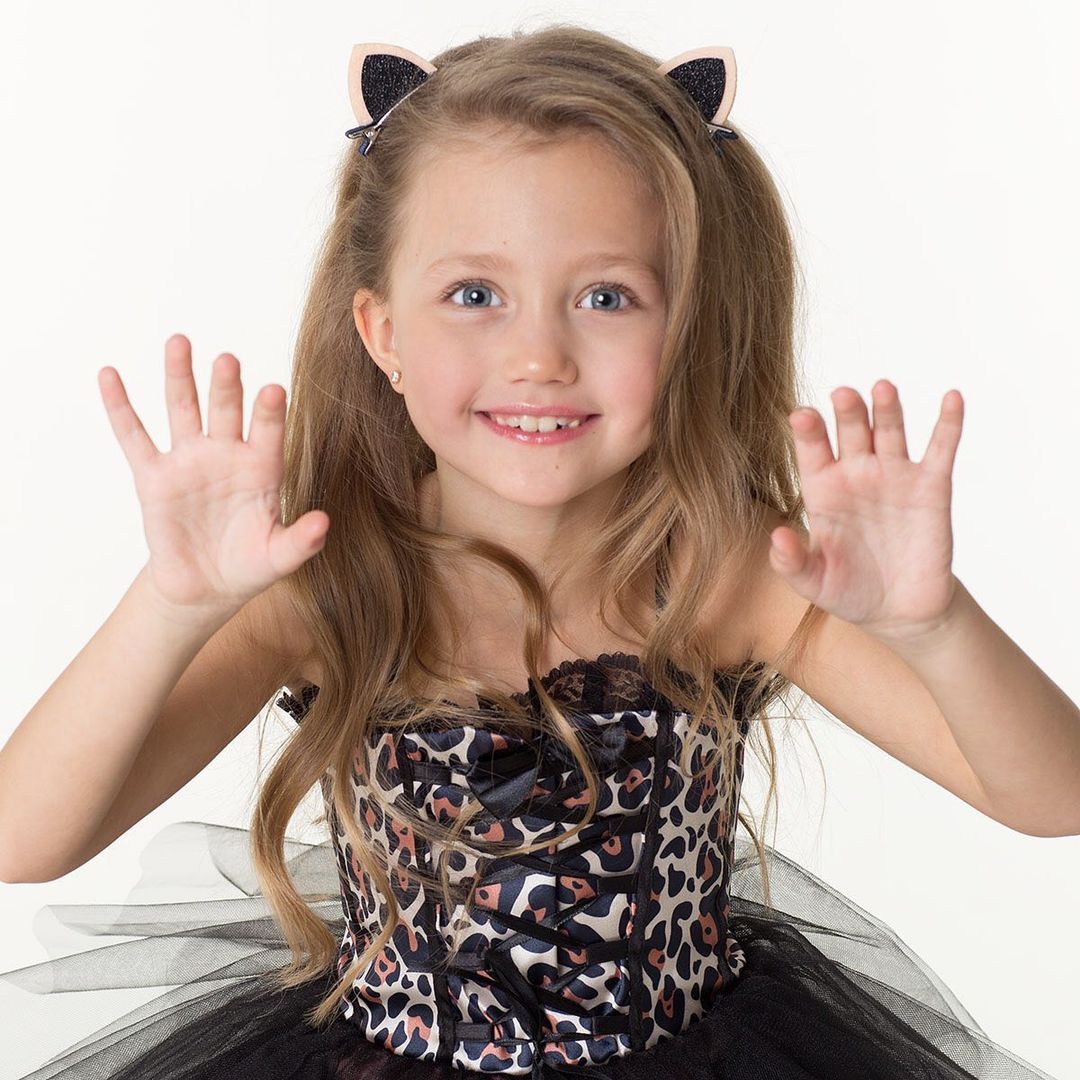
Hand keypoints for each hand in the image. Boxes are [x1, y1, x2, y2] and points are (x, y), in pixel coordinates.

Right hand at [99, 334, 328, 615]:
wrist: (207, 588)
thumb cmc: (250, 566)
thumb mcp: (280, 557)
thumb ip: (302, 540)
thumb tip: (323, 524)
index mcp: (263, 469)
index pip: (269, 433)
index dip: (270, 414)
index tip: (273, 390)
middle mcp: (227, 456)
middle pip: (226, 411)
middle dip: (226, 386)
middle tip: (227, 359)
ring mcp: (189, 462)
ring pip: (183, 410)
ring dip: (180, 377)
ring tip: (179, 342)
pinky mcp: (154, 478)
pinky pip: (134, 437)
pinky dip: (120, 406)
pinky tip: (110, 374)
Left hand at [769, 380, 962, 642]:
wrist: (899, 611)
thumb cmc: (848, 591)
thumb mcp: (812, 583)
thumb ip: (791, 562)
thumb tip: (776, 536)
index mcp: (823, 490)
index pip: (812, 451)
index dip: (808, 432)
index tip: (802, 415)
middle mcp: (857, 474)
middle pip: (851, 432)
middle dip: (848, 412)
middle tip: (843, 394)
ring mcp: (895, 477)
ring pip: (890, 432)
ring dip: (887, 409)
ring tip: (882, 388)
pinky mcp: (932, 487)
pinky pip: (941, 449)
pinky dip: (948, 423)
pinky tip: (951, 398)